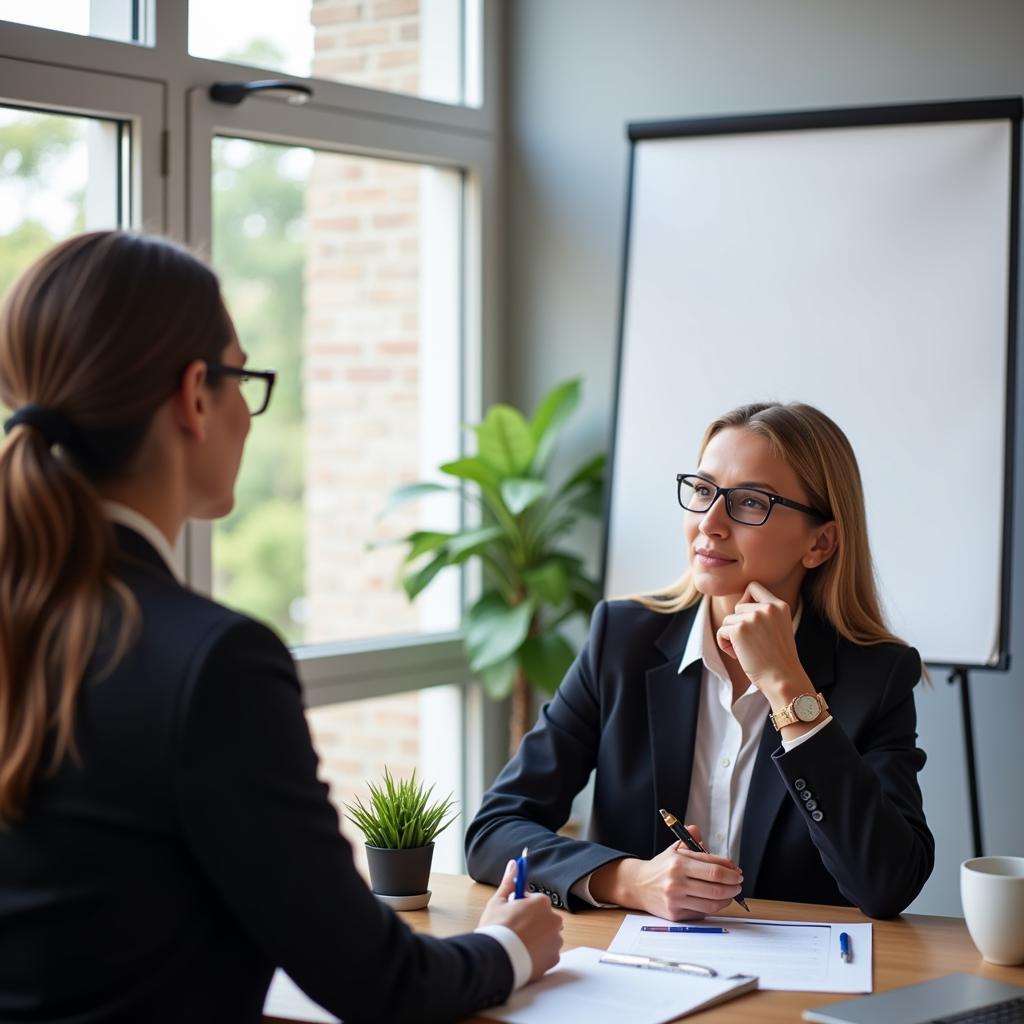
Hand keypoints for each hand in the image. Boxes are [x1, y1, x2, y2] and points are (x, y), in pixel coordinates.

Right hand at [478, 859, 563, 981]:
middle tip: (514, 929)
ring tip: (518, 944)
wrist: (496, 959)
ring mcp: (555, 940)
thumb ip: (509, 882)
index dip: (523, 906)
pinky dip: (539, 954)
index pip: (536, 900)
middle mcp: (553, 920)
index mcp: (541, 903)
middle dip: (533, 922)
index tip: (513, 913)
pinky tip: (525, 955)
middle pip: (544, 918)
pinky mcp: (554, 958)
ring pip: (547, 936)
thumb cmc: (497, 929)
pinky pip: (548, 953)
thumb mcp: (498, 901)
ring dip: (538, 938)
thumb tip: (513, 864)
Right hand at [589, 827, 742, 920]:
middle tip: (739, 883)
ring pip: (712, 902)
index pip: (713, 868)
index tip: (738, 871)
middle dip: (733, 885)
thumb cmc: (661, 867)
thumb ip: (689, 839)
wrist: (638, 885)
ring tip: (732, 893)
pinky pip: (702, 912)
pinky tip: (718, 901)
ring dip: (728, 898)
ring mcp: (676, 899)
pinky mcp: (676, 913)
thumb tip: (697, 830)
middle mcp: (677, 881)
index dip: (730, 870)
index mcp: (678, 863)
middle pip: (716, 886)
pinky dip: (714, 907)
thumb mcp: (674, 849)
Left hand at [715, 581, 810, 698]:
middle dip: (739, 624)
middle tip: (751, 644)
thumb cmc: (778, 658)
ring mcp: (753, 617)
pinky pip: (721, 631)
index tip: (748, 619)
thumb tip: (738, 605)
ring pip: (728, 620)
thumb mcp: (778, 627)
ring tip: (747, 651)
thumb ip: (764, 613)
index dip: (746, 600)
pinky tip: (739, 655)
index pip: (753, 587)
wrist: (782, 678)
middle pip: (738, 607)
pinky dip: (725, 644)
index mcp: (779, 606)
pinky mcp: (739, 629)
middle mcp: (767, 608)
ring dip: (731, 636)